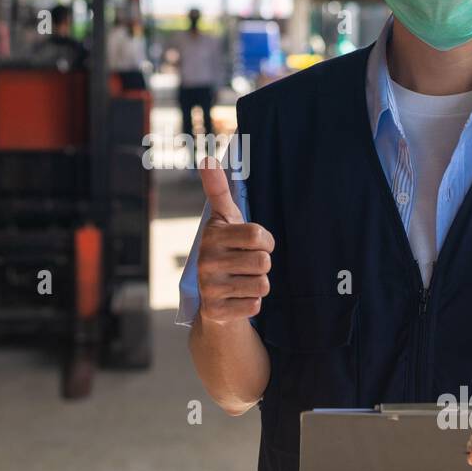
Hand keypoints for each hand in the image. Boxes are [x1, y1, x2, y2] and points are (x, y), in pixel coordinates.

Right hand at [196, 158, 274, 324]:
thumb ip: (218, 189)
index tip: (256, 244)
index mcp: (211, 236)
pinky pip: (254, 305)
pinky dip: (251, 304)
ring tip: (242, 281)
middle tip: (246, 266)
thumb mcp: (224, 220)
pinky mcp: (215, 312)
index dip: (266, 242)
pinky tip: (237, 299)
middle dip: (262, 265)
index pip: (259, 236)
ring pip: (262, 284)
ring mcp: (208, 288)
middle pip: (263, 261)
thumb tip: (206, 158)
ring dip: (258, 284)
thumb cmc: (226, 250)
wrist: (213, 296)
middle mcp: (205, 261)